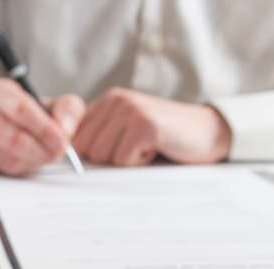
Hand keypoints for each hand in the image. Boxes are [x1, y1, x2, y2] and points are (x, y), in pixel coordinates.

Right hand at [0, 78, 84, 175]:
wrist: (5, 126)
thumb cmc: (30, 115)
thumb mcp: (54, 105)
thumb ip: (67, 110)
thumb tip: (64, 128)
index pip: (20, 110)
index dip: (43, 128)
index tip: (61, 141)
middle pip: (11, 137)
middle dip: (40, 149)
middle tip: (56, 153)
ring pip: (7, 157)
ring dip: (32, 160)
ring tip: (43, 154)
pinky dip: (20, 168)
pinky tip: (28, 159)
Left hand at [73, 88, 231, 166]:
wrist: (209, 134)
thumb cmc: (166, 141)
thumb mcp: (126, 134)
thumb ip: (99, 139)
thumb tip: (64, 158)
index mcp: (108, 101)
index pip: (74, 138)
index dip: (89, 155)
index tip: (112, 153)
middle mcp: (116, 100)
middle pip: (85, 150)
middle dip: (110, 159)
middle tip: (137, 149)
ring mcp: (131, 109)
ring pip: (103, 157)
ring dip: (127, 162)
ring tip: (147, 148)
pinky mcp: (145, 124)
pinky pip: (124, 160)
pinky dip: (140, 163)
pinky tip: (157, 149)